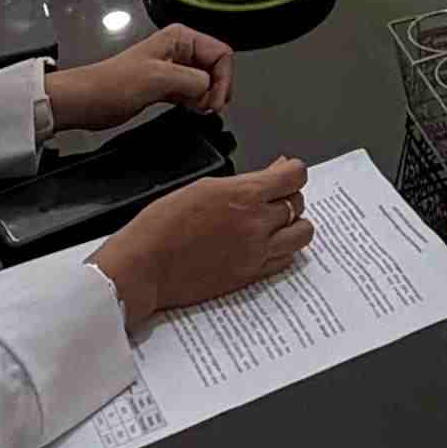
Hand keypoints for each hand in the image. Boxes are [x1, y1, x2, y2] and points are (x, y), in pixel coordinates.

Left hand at [45, 27, 232, 132]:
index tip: (214, 102)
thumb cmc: (114, 84)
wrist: (86, 100)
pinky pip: (194, 93)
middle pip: (217, 68)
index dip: (223, 79)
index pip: (221, 54)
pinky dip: (197, 103)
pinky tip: (192, 111)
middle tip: (207, 109)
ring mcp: (174, 69)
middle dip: (217, 89)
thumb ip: (192, 80)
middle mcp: (181, 49)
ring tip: (198, 111)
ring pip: (207, 82)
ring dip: (207, 98)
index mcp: (180, 37)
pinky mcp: (167, 87)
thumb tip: (210, 90)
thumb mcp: (158, 78)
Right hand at [89, 157, 311, 334]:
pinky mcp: (250, 276)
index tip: (286, 172)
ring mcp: (256, 252)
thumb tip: (266, 176)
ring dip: (293, 225)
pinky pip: (286, 260)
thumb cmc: (161, 225)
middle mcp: (256, 223)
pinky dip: (282, 250)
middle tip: (273, 197)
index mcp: (244, 195)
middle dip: (288, 196)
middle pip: (298, 203)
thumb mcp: (202, 187)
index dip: (292, 171)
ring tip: (275, 223)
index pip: (294, 176)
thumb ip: (241, 183)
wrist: (144, 266)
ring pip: (301, 234)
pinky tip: (266, 245)